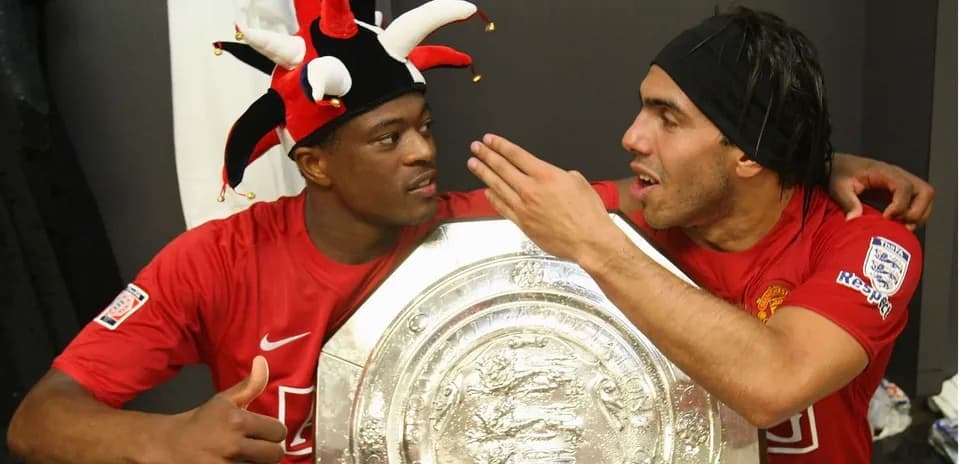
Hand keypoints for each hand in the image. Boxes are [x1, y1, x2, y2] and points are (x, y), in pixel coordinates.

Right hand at [152, 356, 285, 462]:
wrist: (169, 445)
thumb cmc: (200, 422)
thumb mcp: (224, 401)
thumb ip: (249, 385)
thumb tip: (263, 361)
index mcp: (236, 421)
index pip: (278, 431)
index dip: (274, 432)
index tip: (266, 432)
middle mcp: (232, 445)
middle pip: (275, 454)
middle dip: (270, 450)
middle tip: (259, 447)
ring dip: (256, 462)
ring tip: (246, 456)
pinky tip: (236, 462)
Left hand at [467, 133, 622, 261]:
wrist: (589, 240)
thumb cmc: (588, 213)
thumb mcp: (578, 182)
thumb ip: (558, 175)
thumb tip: (551, 176)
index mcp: (545, 175)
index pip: (516, 155)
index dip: (500, 145)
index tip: (489, 139)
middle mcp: (531, 189)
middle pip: (502, 168)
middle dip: (486, 155)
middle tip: (475, 147)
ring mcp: (524, 207)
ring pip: (498, 186)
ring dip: (484, 174)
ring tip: (474, 164)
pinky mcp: (522, 223)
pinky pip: (502, 207)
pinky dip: (493, 198)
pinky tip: (487, 191)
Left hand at [830, 153, 933, 230]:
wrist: (837, 166)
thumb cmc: (839, 174)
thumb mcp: (839, 187)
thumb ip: (848, 202)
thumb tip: (854, 220)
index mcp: (883, 172)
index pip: (904, 187)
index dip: (900, 205)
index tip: (887, 218)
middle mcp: (898, 175)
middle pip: (925, 191)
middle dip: (917, 211)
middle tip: (900, 224)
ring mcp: (902, 182)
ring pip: (926, 197)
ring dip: (919, 214)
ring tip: (903, 227)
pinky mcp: (900, 191)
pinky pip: (919, 201)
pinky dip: (915, 214)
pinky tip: (900, 225)